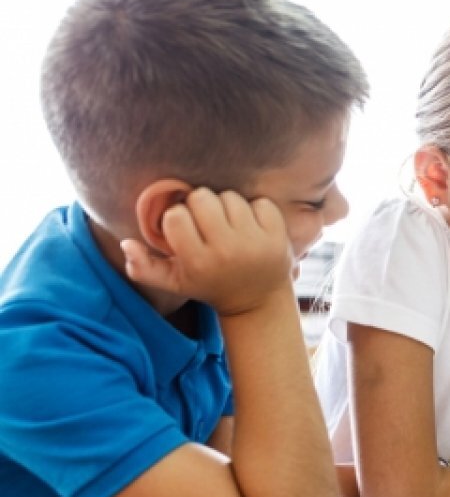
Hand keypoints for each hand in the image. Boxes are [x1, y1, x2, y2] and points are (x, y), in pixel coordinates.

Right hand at [121, 188, 294, 315]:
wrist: (257, 299)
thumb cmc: (210, 285)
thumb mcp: (175, 283)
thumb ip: (143, 268)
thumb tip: (125, 244)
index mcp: (198, 262)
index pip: (176, 216)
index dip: (177, 217)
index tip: (185, 229)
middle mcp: (226, 251)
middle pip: (202, 197)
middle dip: (200, 205)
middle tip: (206, 222)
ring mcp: (255, 242)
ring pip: (230, 196)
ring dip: (227, 206)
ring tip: (228, 226)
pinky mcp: (278, 235)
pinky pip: (260, 202)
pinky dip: (255, 209)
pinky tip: (251, 227)